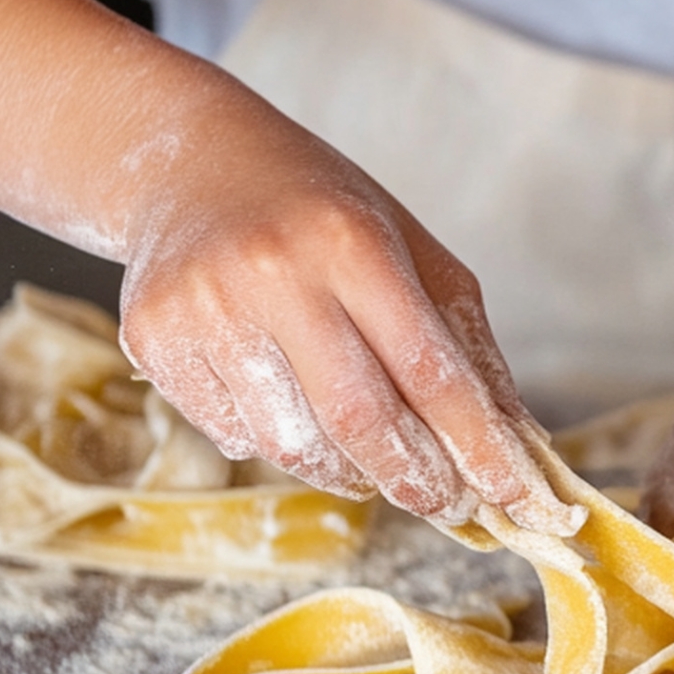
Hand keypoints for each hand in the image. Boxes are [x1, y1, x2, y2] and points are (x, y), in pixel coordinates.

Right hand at [116, 124, 579, 533]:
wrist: (192, 168)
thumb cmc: (324, 215)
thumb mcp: (413, 253)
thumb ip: (466, 348)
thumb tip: (521, 443)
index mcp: (351, 243)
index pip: (430, 371)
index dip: (479, 446)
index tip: (519, 498)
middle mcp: (271, 274)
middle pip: (359, 420)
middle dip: (416, 479)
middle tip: (450, 505)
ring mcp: (203, 310)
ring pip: (292, 444)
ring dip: (351, 472)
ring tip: (377, 461)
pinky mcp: (152, 341)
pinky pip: (235, 436)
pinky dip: (284, 448)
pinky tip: (297, 414)